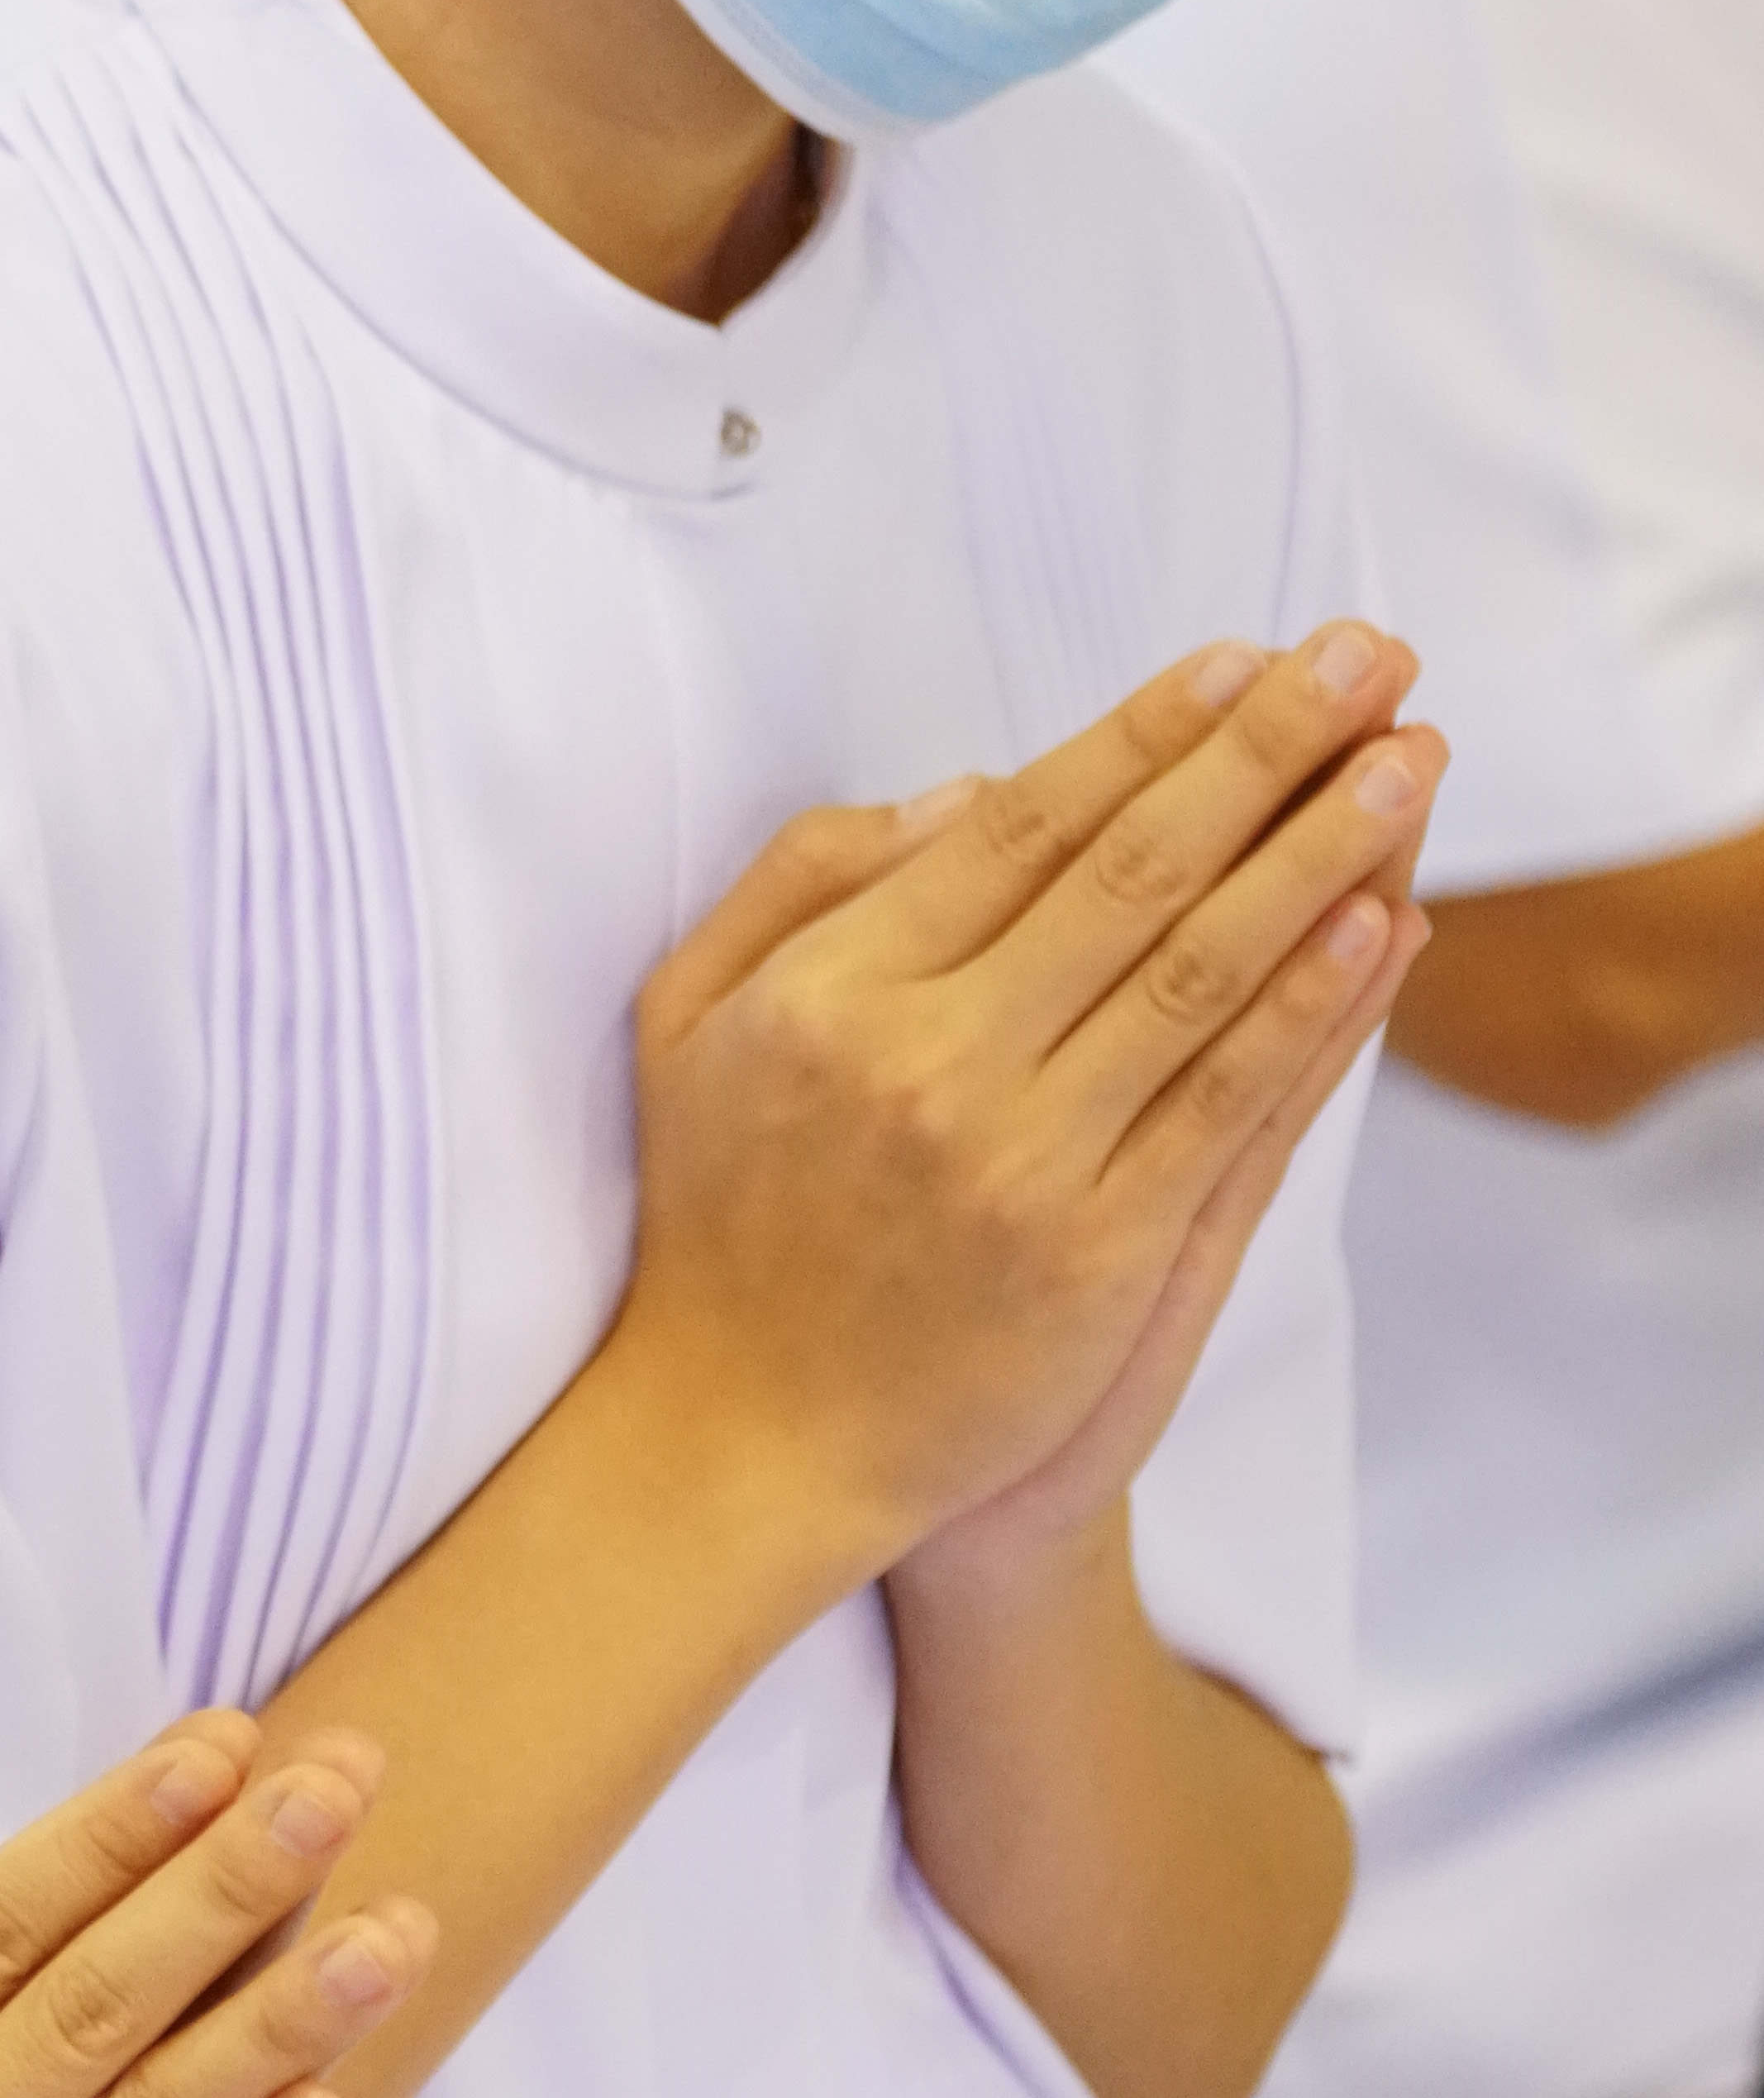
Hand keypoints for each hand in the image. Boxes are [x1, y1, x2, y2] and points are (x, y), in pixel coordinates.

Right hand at [612, 624, 1443, 1568]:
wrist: (747, 1439)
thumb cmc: (719, 1215)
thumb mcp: (687, 1019)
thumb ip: (803, 882)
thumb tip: (968, 792)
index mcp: (833, 990)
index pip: (1019, 830)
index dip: (1142, 735)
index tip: (1239, 659)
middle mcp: (931, 1062)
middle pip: (1131, 874)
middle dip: (1263, 751)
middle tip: (1367, 657)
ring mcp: (1023, 1161)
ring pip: (1198, 972)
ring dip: (1320, 852)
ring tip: (1410, 759)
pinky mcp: (1098, 1256)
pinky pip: (1223, 1105)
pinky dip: (1310, 1009)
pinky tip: (1378, 923)